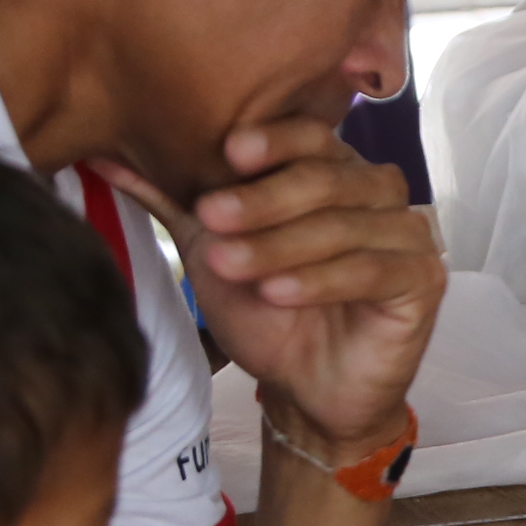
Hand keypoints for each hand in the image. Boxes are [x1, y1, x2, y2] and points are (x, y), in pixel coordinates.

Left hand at [104, 117, 439, 459]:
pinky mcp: (424, 281)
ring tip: (229, 265)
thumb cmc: (266, 312)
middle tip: (211, 218)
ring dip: (281, 244)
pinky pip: (370, 270)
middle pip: (329, 178)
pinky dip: (320, 280)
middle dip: (265, 199)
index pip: (313, 136)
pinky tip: (279, 293)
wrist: (307, 390)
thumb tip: (100, 149)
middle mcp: (380, 193)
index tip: (228, 151)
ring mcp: (409, 234)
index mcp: (336, 171)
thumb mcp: (211, 247)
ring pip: (344, 226)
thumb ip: (172, 198)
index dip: (274, 140)